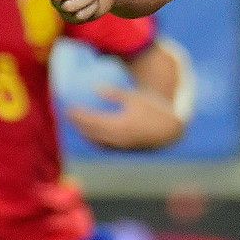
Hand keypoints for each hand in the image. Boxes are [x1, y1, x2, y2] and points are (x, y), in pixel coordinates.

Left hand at [66, 85, 184, 151]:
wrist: (171, 130)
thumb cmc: (154, 108)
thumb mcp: (135, 97)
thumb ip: (115, 94)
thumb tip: (94, 88)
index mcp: (121, 125)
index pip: (93, 121)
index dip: (79, 115)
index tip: (69, 108)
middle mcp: (119, 139)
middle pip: (91, 133)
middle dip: (78, 125)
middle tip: (68, 114)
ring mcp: (122, 147)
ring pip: (97, 142)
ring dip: (85, 134)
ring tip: (77, 124)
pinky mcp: (126, 150)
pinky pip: (106, 146)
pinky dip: (96, 140)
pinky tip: (92, 133)